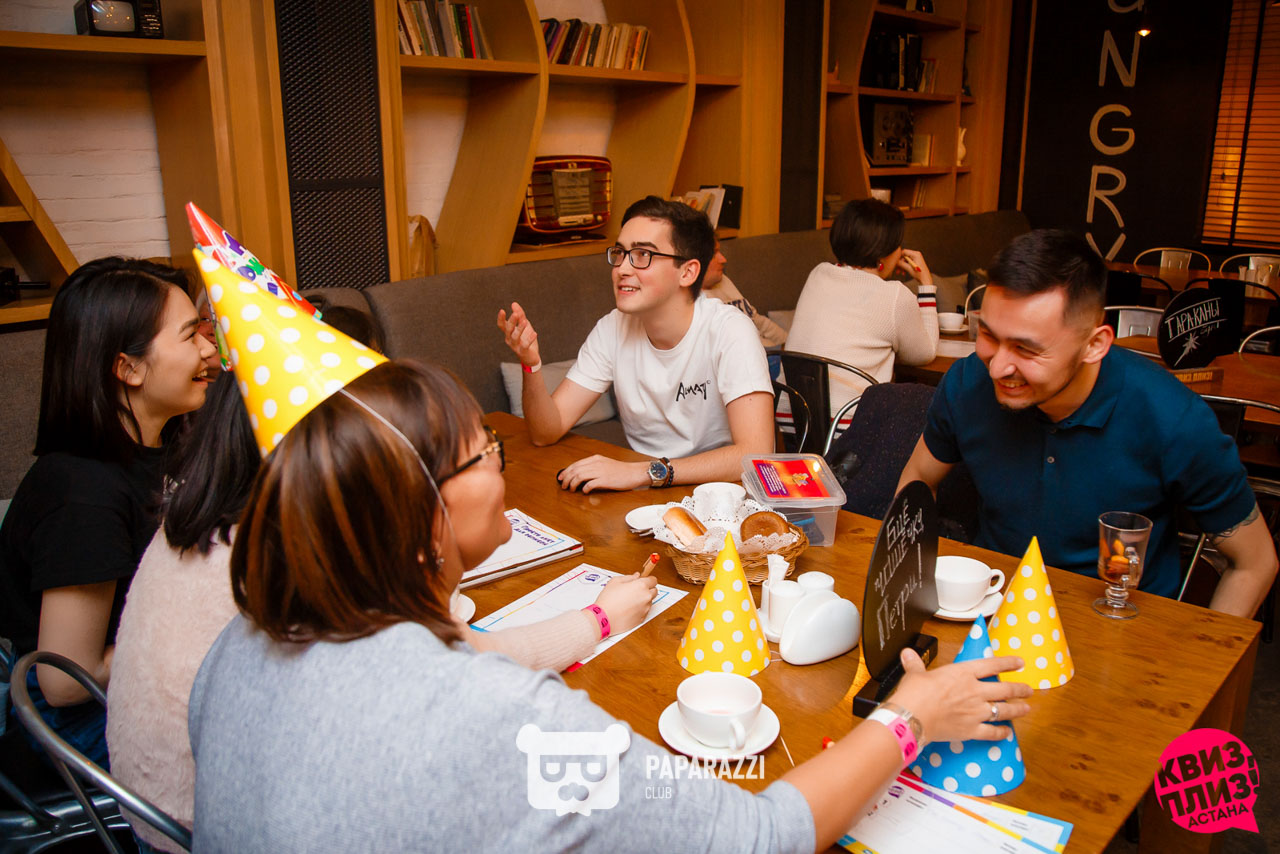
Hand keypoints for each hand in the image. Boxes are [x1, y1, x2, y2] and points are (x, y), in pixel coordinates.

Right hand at [497, 301, 541, 367]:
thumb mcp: (524, 325)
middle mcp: (509, 339)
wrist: (531, 357)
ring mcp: (515, 346)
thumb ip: (520, 315)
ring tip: (525, 321)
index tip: (502, 310)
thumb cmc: (525, 339)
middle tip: (516, 314)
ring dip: (520, 329)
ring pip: (515, 337)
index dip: (501, 318)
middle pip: (508, 329)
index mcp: (508, 332)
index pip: (501, 325)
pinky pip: (525, 345)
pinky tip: (534, 333)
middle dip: (512, 322)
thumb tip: (514, 303)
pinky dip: (529, 339)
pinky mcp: (523, 352)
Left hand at [557, 455, 648, 492]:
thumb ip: (593, 467)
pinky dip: (585, 488)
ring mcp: (601, 471)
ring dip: (573, 484)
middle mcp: (596, 463)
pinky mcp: (605, 480)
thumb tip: (580, 475)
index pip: (576, 464)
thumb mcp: (605, 464)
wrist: (634, 472)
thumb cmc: (621, 470)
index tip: (561, 478)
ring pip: (580, 476)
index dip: (566, 471)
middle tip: (563, 486)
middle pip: (575, 470)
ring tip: (571, 490)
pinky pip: (590, 484)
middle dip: (566, 478)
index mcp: (595, 459)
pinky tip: (584, 492)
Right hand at [594, 573, 658, 634]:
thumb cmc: (608, 600)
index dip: (648, 580)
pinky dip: (639, 609)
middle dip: (647, 589)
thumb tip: (636, 576)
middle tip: (636, 590)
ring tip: (629, 601)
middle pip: (654, 591)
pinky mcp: (642, 619)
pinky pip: (644, 611)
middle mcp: (646, 597)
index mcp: (641, 586)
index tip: (643, 581)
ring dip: (643, 600)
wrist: (604, 618)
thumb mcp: (615, 581)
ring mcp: (645, 609)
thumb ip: (629, 577)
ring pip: (649, 602)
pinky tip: (628, 609)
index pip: (653, 580)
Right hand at [887, 648, 1032, 743]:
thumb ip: (915, 664)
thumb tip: (907, 654)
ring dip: (1017, 710)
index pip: (992, 665)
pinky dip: (1002, 733)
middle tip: (1028, 690)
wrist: (912, 717)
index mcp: (963, 673)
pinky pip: (993, 732)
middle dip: (1020, 689)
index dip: (1008, 663)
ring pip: (1004, 711)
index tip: (1019, 663)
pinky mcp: (972, 730)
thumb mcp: (915, 674)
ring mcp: (976, 712)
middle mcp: (975, 691)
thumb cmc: (914, 694)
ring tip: (1026, 709)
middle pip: (1005, 690)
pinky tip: (1007, 733)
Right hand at [896, 249, 932, 287]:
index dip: (898, 257)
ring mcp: (916, 258)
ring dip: (902, 266)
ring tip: (900, 272)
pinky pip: (908, 263)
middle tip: (897, 269)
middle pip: (904, 256)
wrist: (925, 279)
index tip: (895, 262)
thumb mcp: (908, 268)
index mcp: (916, 254)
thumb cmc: (920, 274)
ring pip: (905, 260)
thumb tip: (895, 261)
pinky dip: (905, 267)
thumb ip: (901, 264)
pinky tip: (903, 272)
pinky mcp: (915, 262)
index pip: (904, 251)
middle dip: (900, 263)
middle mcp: (916, 255)